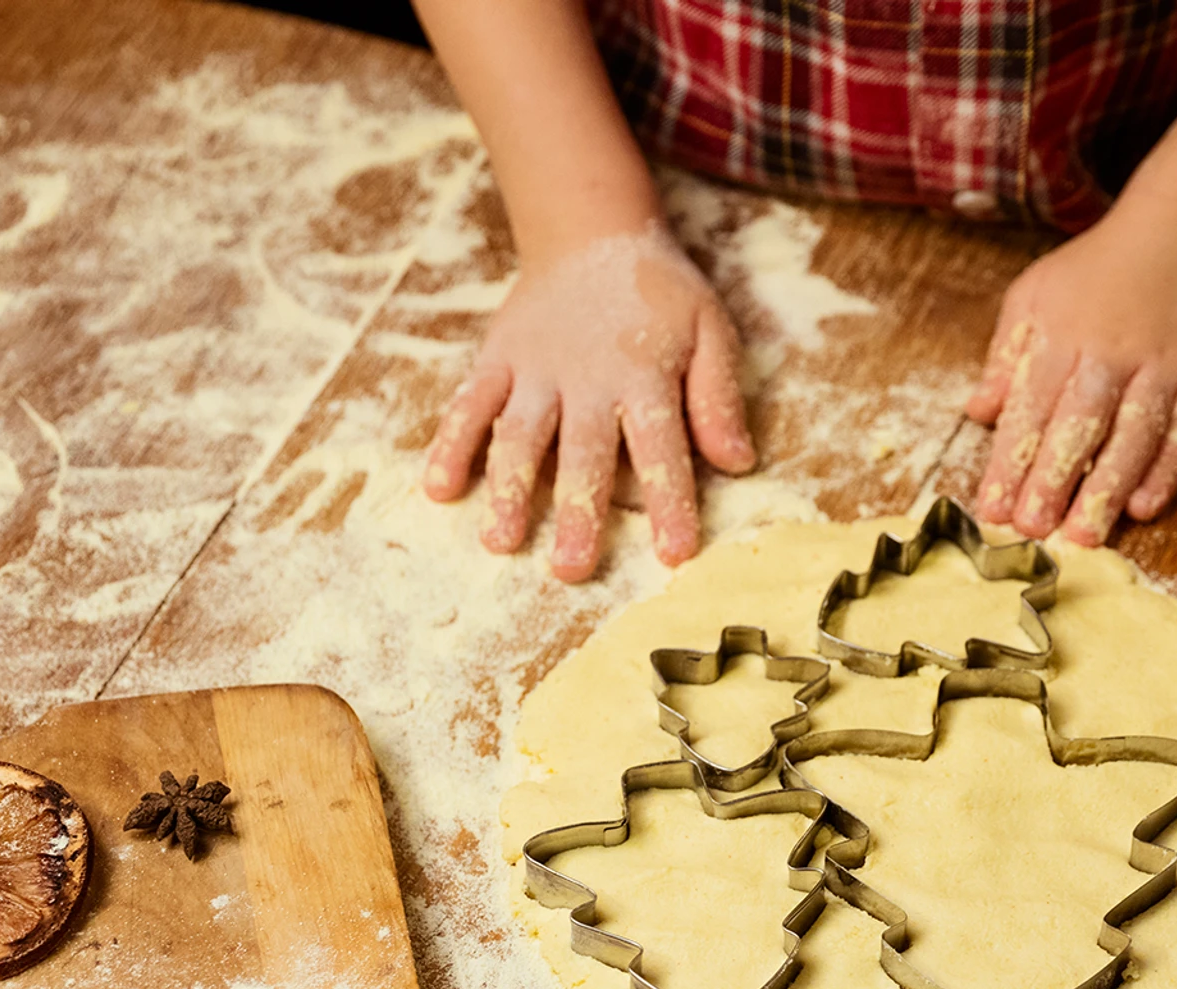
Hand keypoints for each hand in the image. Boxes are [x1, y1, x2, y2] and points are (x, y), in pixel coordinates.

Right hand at [424, 226, 755, 580]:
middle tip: (570, 568)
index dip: (669, 502)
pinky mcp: (497, 359)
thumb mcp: (709, 330)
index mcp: (645, 374)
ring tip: (501, 541)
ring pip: (519, 434)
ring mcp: (535, 369)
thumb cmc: (657, 293)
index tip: (673, 555)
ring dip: (508, 489)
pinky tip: (439, 489)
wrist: (591, 232)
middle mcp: (587, 377)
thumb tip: (738, 462)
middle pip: (583, 452)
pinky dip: (450, 444)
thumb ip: (718, 397)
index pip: (661, 447)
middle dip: (577, 511)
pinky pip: (469, 404)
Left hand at [965, 216, 1176, 545]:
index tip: (992, 510)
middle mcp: (1110, 353)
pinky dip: (1166, 470)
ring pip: (1132, 436)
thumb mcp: (1035, 296)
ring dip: (1106, 490)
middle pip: (1078, 427)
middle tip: (1032, 532)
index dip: (1010, 464)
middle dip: (1052, 482)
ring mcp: (1164, 366)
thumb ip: (1005, 356)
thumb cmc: (1098, 271)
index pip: (1030, 410)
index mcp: (1061, 336)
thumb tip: (979, 412)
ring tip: (1084, 537)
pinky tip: (1144, 506)